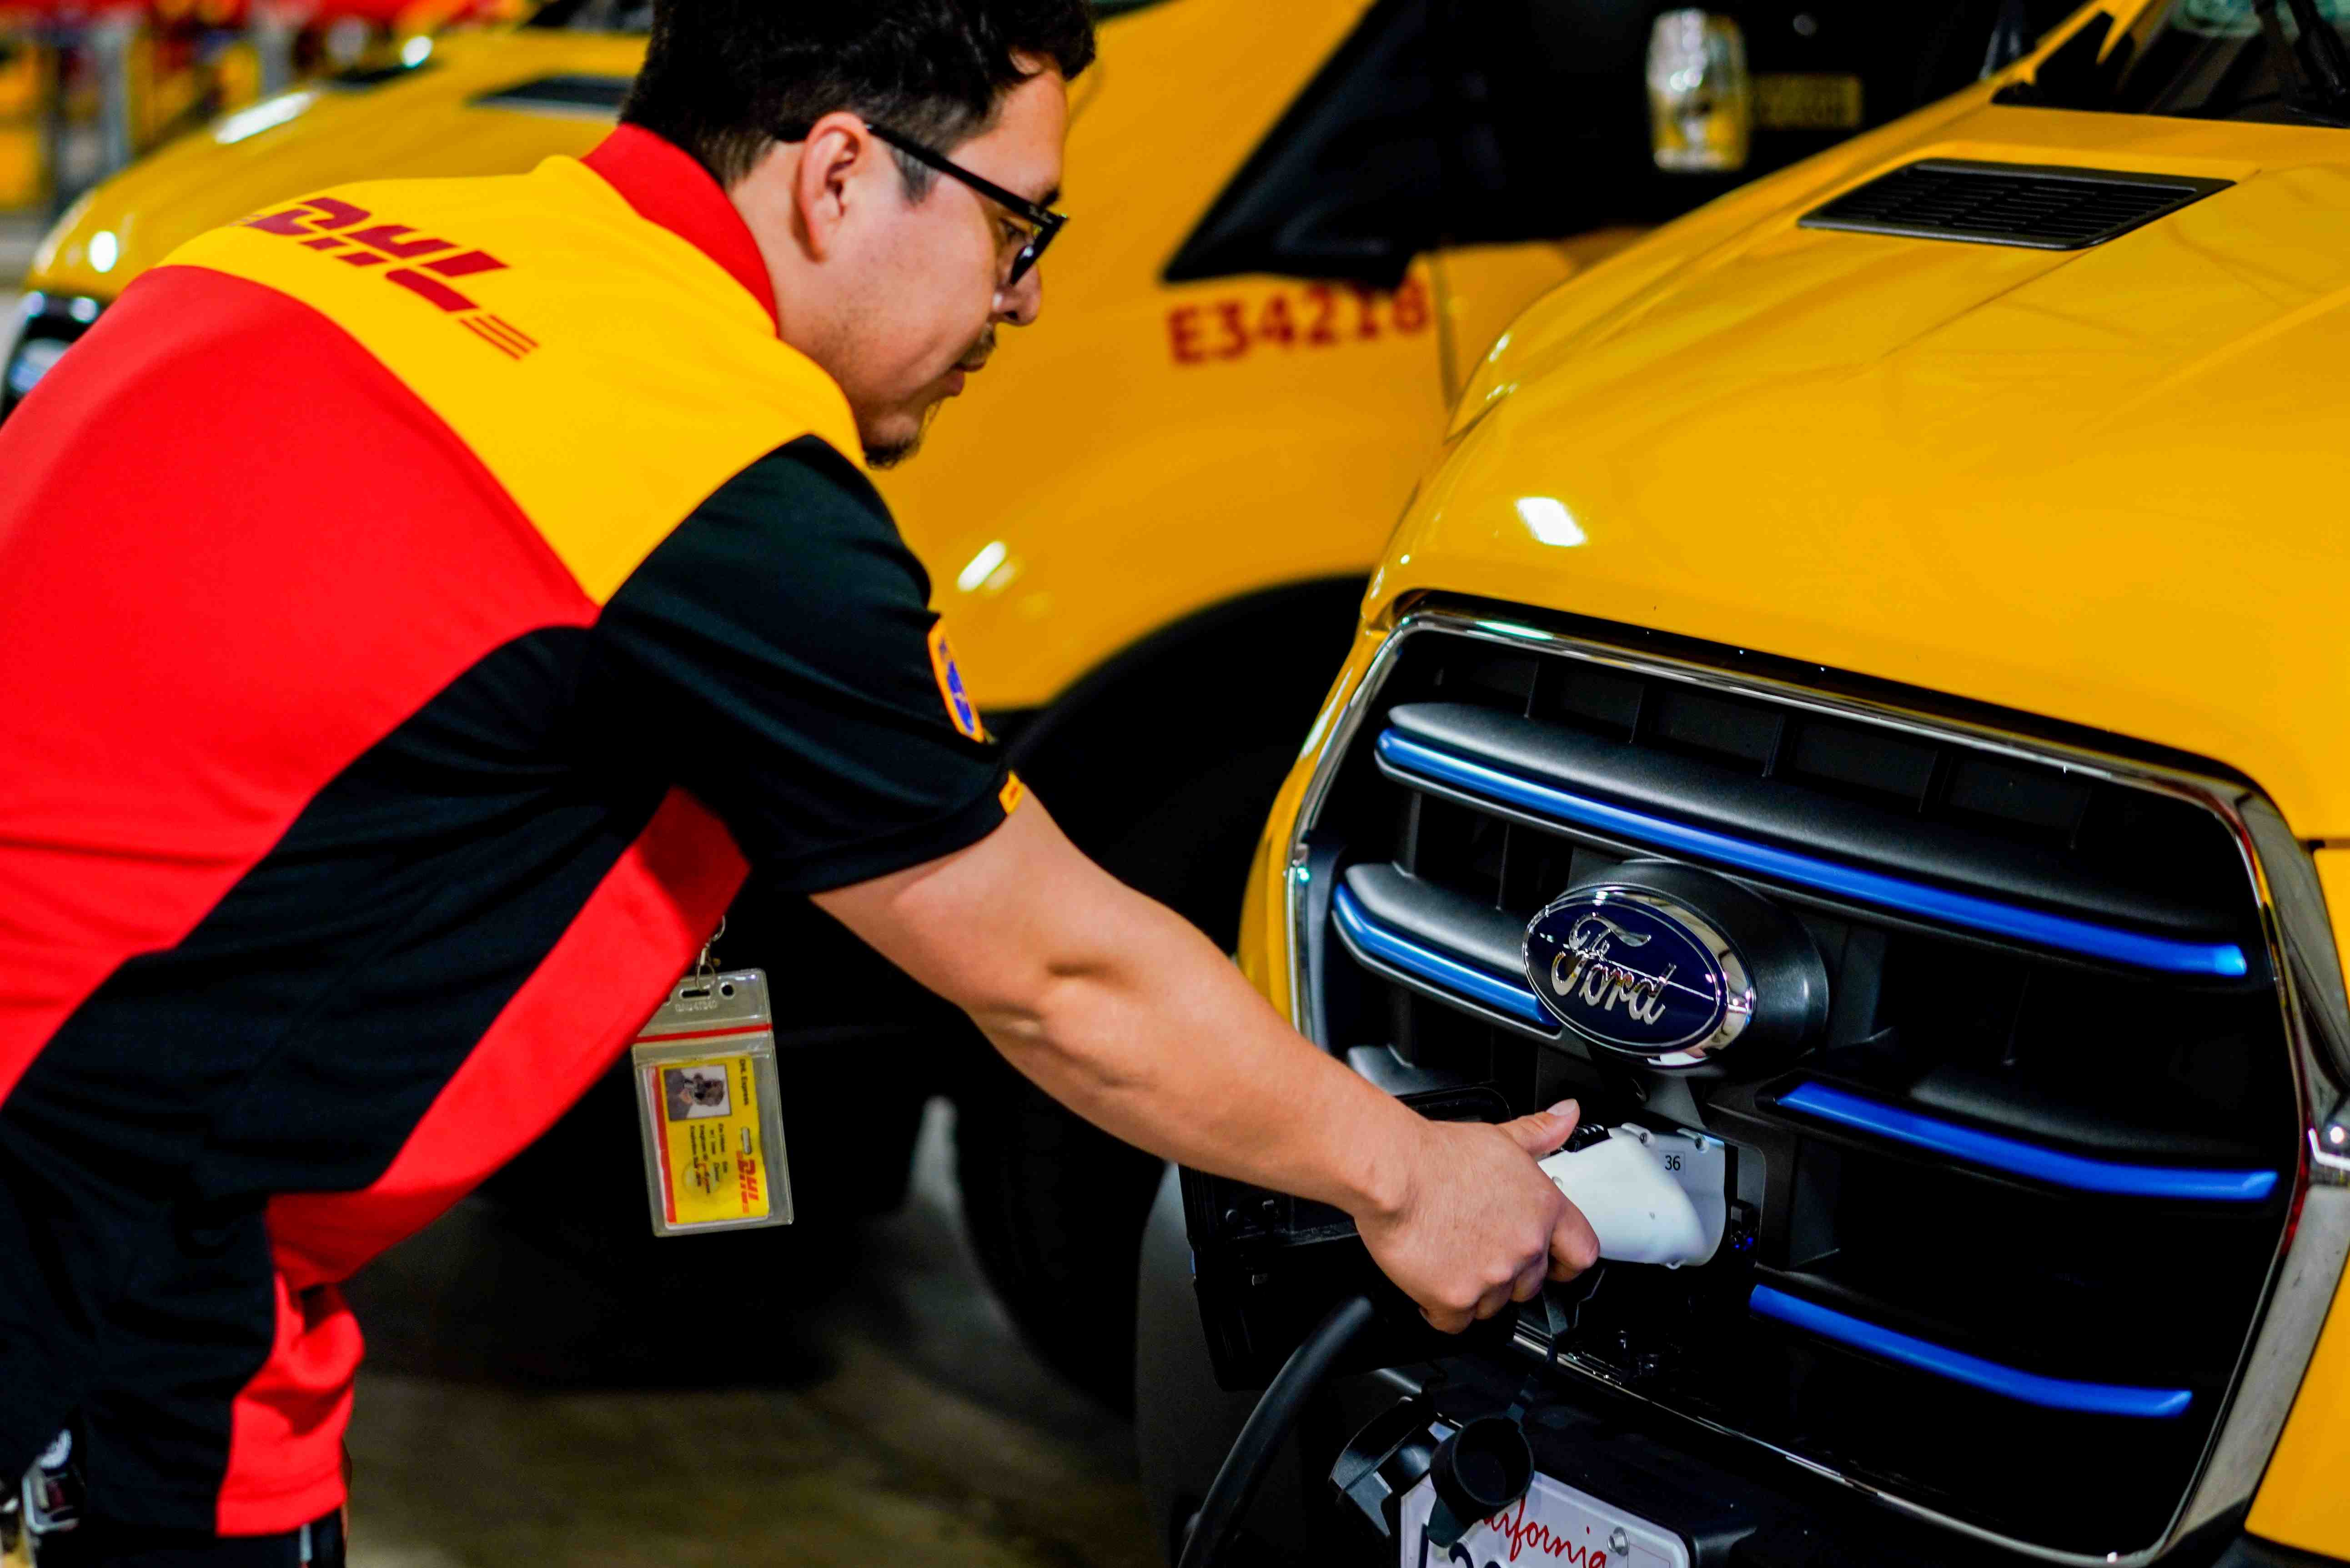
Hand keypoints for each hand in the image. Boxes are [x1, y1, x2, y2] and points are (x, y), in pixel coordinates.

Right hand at [1353, 1100, 1600, 1332]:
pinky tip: (1429, 1282)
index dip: (1566, 1262)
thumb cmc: (1436, 1155)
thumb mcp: (1500, 1137)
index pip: (1582, 1252)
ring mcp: (1492, 1276)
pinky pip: (1456, 1322)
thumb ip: (1539, 1133)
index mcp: (1542, 1209)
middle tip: (1478, 1253)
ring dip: (1474, 1292)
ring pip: (1493, 1306)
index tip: (1555, 1264)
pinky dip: (1441, 1309)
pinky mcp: (1456, 1298)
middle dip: (1506, 1275)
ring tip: (1449, 1261)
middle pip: (1530, 1285)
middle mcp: (1524, 1246)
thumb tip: (1567, 1116)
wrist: (1392, 1172)